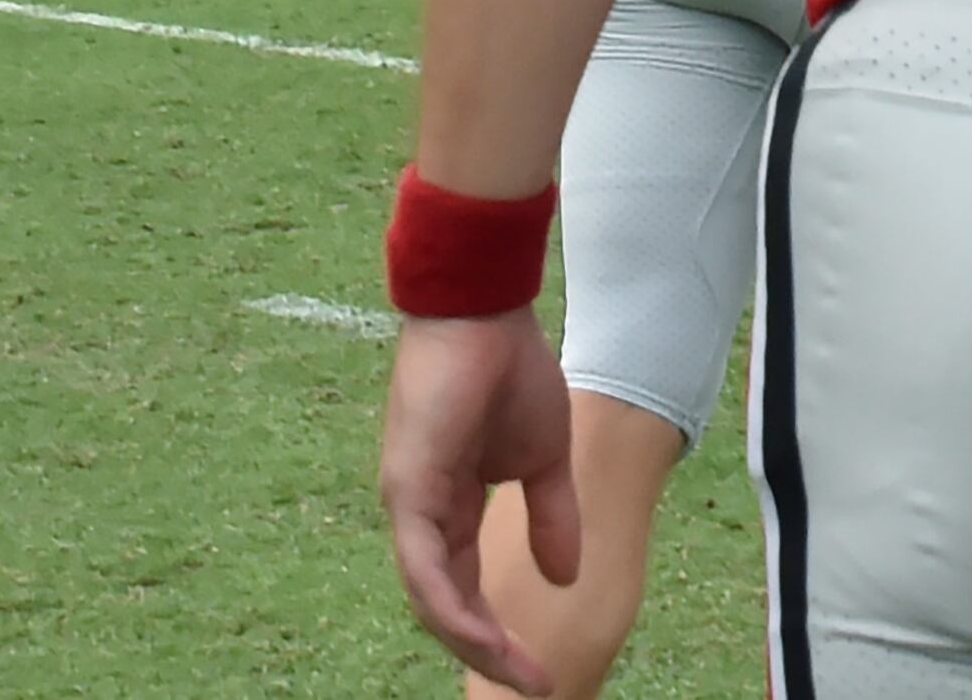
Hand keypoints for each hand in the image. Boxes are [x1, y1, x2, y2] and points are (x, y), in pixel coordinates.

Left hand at [378, 308, 577, 692]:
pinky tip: (486, 635)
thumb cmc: (510, 370)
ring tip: (518, 671)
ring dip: (475, 641)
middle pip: (445, 605)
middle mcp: (420, 514)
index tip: (540, 670)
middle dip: (488, 651)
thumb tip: (564, 577)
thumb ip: (550, 517)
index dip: (498, 632)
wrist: (487, 309)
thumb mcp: (544, 458)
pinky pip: (424, 566)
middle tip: (532, 686)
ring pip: (431, 597)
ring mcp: (408, 503)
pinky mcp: (407, 488)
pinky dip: (452, 607)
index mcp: (449, 507)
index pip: (463, 588)